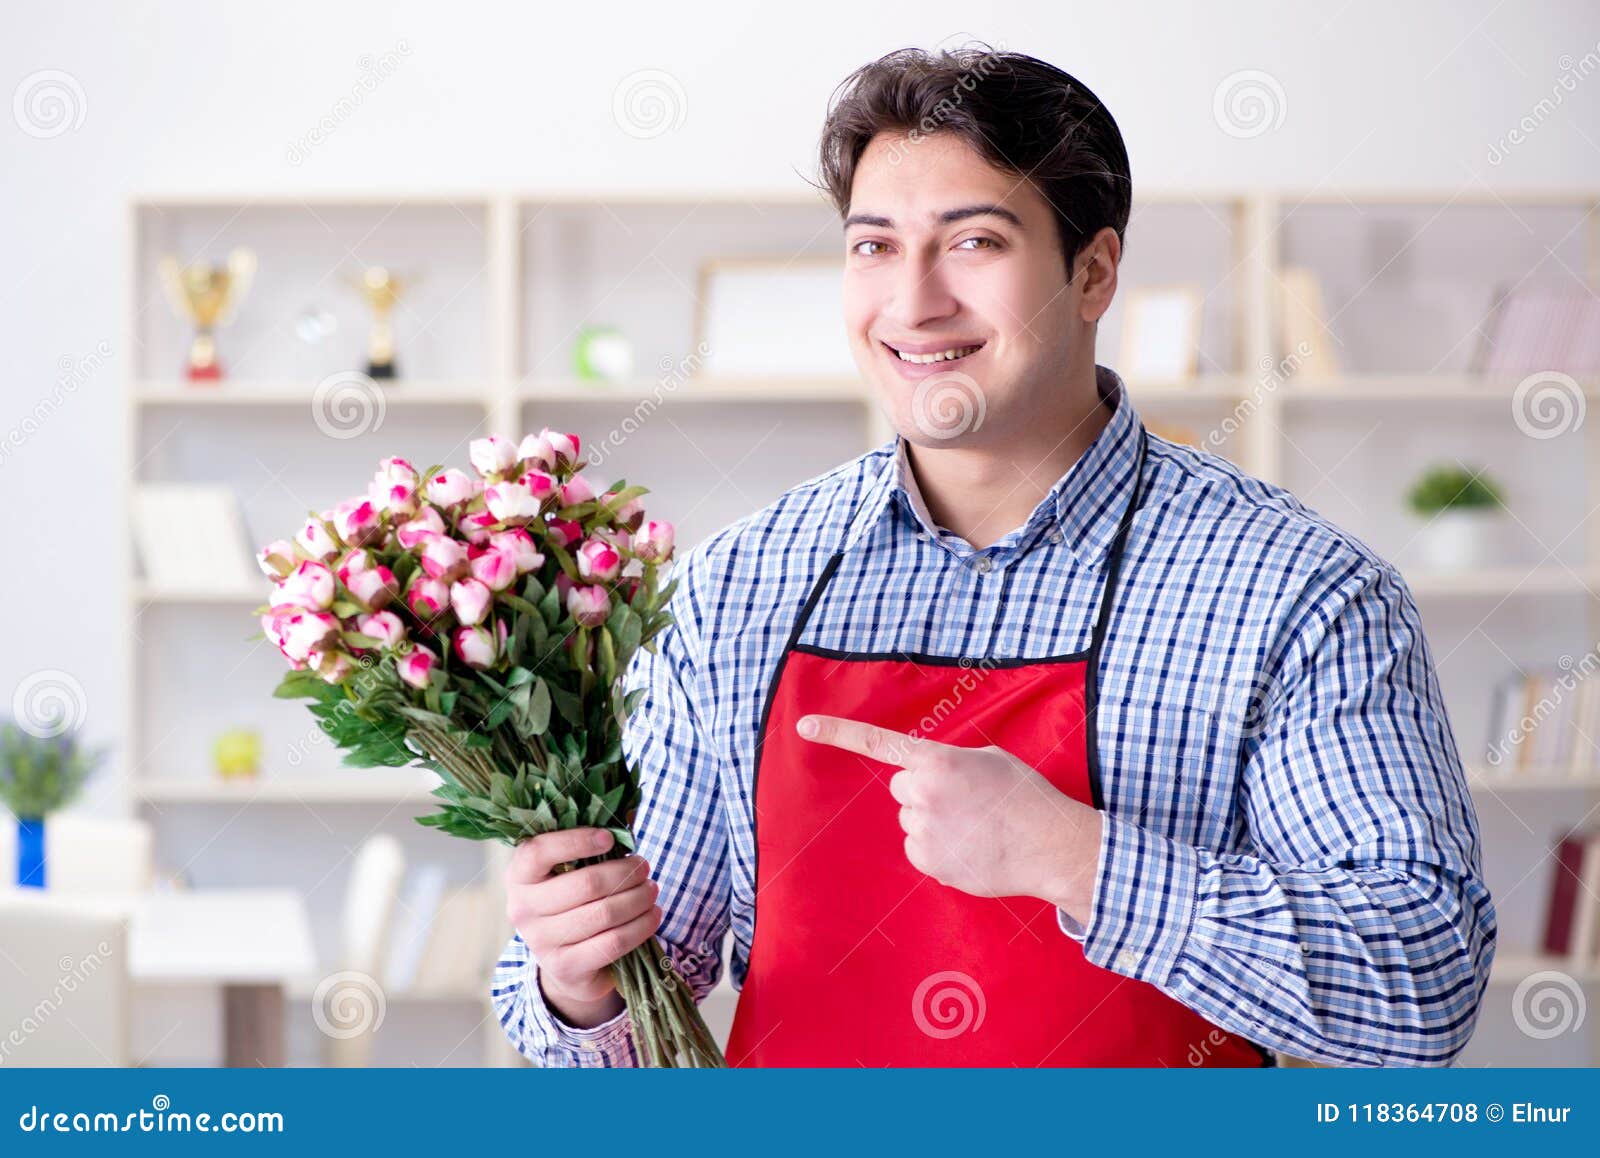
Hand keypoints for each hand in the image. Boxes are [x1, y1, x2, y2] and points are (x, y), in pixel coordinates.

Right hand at [503, 827, 661, 1006]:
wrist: (566, 962)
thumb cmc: (573, 901)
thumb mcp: (573, 870)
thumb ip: (594, 840)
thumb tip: (630, 807)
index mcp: (519, 875)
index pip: (540, 852)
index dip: (577, 841)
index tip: (610, 838)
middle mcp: (522, 909)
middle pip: (585, 884)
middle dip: (624, 872)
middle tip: (644, 867)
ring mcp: (541, 942)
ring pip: (603, 914)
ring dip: (638, 898)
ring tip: (652, 890)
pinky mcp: (565, 967)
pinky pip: (612, 943)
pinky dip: (640, 927)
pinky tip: (653, 916)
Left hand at [796, 713, 1103, 918]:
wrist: (1050, 845)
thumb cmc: (1025, 797)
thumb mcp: (990, 760)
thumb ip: (951, 760)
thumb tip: (934, 774)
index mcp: (937, 761)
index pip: (878, 743)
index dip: (838, 732)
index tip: (804, 726)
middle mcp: (923, 793)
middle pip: (903, 789)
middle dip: (925, 793)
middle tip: (965, 802)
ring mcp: (923, 830)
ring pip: (911, 821)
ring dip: (934, 823)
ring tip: (974, 828)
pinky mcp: (929, 862)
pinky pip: (920, 850)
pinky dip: (939, 851)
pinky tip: (970, 849)